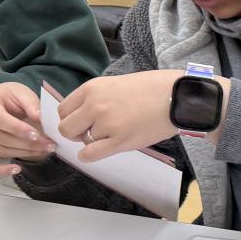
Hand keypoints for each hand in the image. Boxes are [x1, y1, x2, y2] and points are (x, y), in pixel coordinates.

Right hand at [0, 83, 53, 175]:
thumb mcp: (22, 92)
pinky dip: (1, 170)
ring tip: (44, 150)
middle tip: (49, 144)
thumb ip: (30, 103)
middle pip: (0, 137)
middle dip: (27, 143)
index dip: (17, 128)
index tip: (36, 134)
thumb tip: (38, 116)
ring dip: (24, 153)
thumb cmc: (11, 97)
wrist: (1, 102)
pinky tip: (17, 169)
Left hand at [56, 70, 228, 160]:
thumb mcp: (116, 84)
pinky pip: (90, 154)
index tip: (82, 122)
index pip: (63, 110)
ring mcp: (107, 124)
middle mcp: (94, 106)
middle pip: (66, 128)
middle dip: (75, 133)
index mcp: (92, 89)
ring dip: (94, 141)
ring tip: (113, 134)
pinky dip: (89, 156)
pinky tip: (98, 152)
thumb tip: (83, 115)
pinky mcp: (120, 141)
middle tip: (90, 133)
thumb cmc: (153, 88)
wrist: (178, 96)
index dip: (71, 118)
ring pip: (83, 141)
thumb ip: (97, 97)